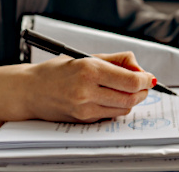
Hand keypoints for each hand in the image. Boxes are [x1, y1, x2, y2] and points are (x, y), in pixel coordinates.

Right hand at [6, 51, 155, 122]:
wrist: (30, 91)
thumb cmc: (53, 72)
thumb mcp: (84, 57)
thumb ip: (115, 60)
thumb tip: (138, 68)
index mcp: (88, 71)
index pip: (130, 81)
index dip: (144, 80)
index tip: (148, 77)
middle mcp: (87, 92)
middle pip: (130, 98)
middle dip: (141, 91)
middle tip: (140, 84)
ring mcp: (84, 109)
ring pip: (123, 109)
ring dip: (130, 100)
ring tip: (124, 90)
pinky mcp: (83, 120)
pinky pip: (109, 115)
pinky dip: (116, 107)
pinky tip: (108, 97)